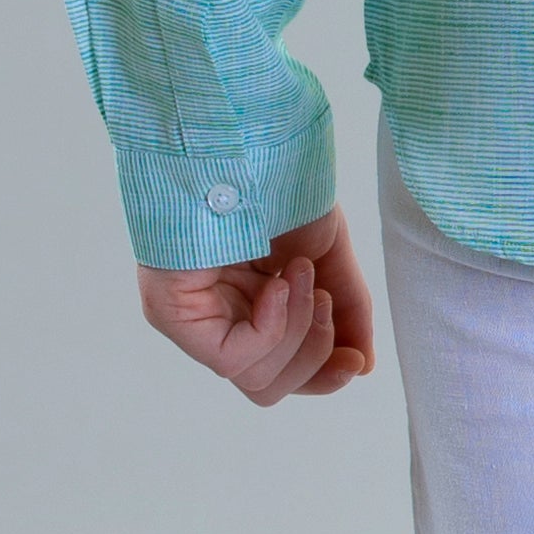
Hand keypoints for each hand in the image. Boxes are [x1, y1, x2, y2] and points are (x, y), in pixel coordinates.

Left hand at [136, 203, 375, 405]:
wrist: (253, 146)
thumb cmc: (279, 186)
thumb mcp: (325, 253)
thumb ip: (346, 310)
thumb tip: (362, 367)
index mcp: (248, 306)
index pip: (280, 373)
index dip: (321, 376)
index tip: (355, 361)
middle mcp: (215, 318)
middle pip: (269, 387)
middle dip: (313, 354)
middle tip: (322, 300)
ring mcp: (190, 319)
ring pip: (256, 380)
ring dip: (297, 331)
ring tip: (300, 275)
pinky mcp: (171, 313)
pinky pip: (232, 359)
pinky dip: (271, 327)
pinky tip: (277, 284)